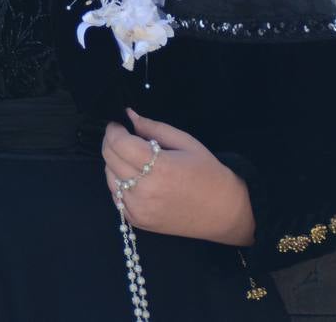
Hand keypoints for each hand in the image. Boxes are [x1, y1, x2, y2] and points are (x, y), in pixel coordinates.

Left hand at [102, 108, 254, 245]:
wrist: (226, 212)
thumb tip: (129, 115)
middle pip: (109, 158)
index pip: (118, 143)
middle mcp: (145, 190)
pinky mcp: (138, 220)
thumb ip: (154, 128)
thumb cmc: (209, 174)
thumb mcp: (186, 143)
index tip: (118, 124)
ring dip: (114, 163)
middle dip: (111, 142)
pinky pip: (115, 196)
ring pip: (109, 176)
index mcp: (159, 168)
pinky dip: (120, 183)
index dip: (113, 130)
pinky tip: (137, 179)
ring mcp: (139, 208)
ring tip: (133, 159)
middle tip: (123, 137)